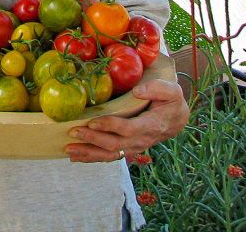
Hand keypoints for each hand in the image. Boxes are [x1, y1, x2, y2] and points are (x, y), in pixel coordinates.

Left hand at [64, 79, 188, 162]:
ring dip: (89, 153)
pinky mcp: (127, 148)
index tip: (92, 122)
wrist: (176, 119)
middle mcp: (141, 140)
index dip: (110, 126)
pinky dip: (91, 157)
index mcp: (151, 125)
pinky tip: (76, 157)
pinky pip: (109, 156)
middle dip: (92, 140)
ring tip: (69, 150)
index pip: (128, 129)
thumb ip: (157, 88)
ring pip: (110, 154)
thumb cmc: (171, 102)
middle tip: (73, 132)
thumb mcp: (171, 91)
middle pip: (115, 144)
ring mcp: (133, 146)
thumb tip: (137, 90)